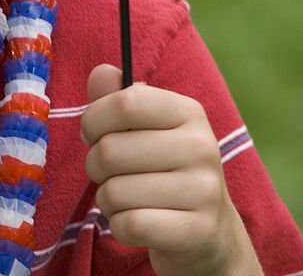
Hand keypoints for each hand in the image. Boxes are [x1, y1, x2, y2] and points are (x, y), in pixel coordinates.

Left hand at [80, 64, 263, 275]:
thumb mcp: (145, 127)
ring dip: (106, 200)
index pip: (124, 103)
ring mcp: (204, 190)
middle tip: (107, 173)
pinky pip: (131, 225)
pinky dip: (119, 226)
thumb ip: (117, 97)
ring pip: (115, 192)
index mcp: (188, 111)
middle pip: (111, 150)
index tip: (93, 134)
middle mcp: (201, 146)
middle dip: (94, 166)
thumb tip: (101, 72)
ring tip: (124, 199)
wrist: (209, 229)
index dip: (93, 120)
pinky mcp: (198, 230)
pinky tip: (134, 222)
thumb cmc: (163, 168)